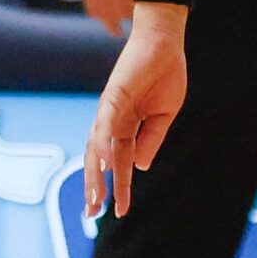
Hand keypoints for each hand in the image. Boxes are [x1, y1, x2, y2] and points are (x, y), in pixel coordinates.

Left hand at [86, 2, 187, 219]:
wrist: (165, 43)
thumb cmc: (165, 74)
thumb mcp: (163, 116)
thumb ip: (151, 141)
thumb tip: (139, 168)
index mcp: (126, 127)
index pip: (119, 163)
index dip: (119, 187)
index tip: (120, 211)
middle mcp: (112, 122)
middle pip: (99, 161)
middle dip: (95, 187)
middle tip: (91, 214)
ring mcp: (110, 110)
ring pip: (96, 147)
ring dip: (94, 174)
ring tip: (93, 198)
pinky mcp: (114, 96)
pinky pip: (106, 125)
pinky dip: (102, 145)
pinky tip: (103, 164)